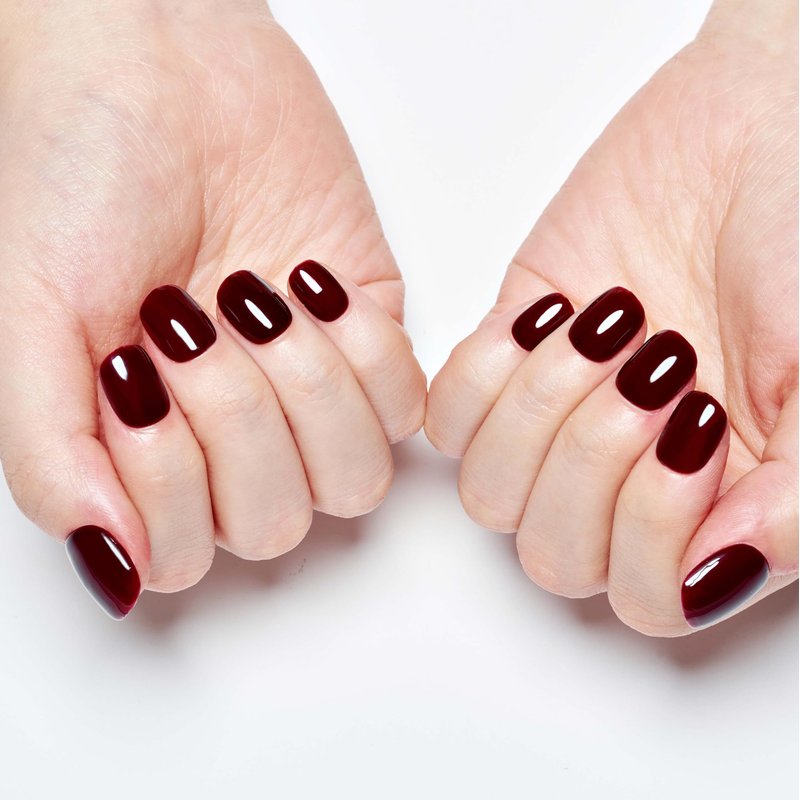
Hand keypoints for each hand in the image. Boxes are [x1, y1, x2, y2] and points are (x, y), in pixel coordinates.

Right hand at [0, 1, 424, 616]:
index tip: (133, 373)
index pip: (186, 556)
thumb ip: (50, 453)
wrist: (162, 69)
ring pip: (353, 480)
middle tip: (189, 319)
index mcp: (141, 453)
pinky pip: (405, 408)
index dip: (171, 481)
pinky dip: (364, 350)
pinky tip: (309, 284)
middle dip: (238, 417)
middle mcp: (228, 440)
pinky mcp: (367, 343)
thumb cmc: (79, 178)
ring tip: (252, 299)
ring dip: (308, 390)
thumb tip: (115, 566)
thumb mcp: (28, 315)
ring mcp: (305, 397)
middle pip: (276, 522)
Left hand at [426, 0, 796, 635]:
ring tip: (610, 328)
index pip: (649, 599)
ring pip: (490, 496)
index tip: (696, 429)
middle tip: (656, 365)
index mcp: (720, 500)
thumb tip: (722, 572)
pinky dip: (484, 372)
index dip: (652, 533)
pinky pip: (446, 419)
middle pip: (556, 557)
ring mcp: (561, 418)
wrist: (755, 124)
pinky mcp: (509, 357)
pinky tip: (552, 315)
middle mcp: (632, 475)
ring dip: (540, 410)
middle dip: (591, 461)